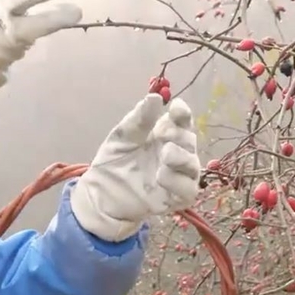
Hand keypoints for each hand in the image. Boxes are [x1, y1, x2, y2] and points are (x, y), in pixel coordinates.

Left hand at [70, 94, 202, 242]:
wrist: (101, 195)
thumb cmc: (114, 163)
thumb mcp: (122, 137)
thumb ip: (139, 119)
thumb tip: (154, 96)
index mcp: (165, 134)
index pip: (181, 120)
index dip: (182, 113)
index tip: (176, 107)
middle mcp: (176, 153)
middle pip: (189, 139)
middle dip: (179, 135)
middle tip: (163, 134)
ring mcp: (178, 176)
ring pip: (193, 164)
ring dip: (181, 157)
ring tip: (165, 154)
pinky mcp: (177, 198)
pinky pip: (188, 189)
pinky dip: (178, 181)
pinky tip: (161, 176)